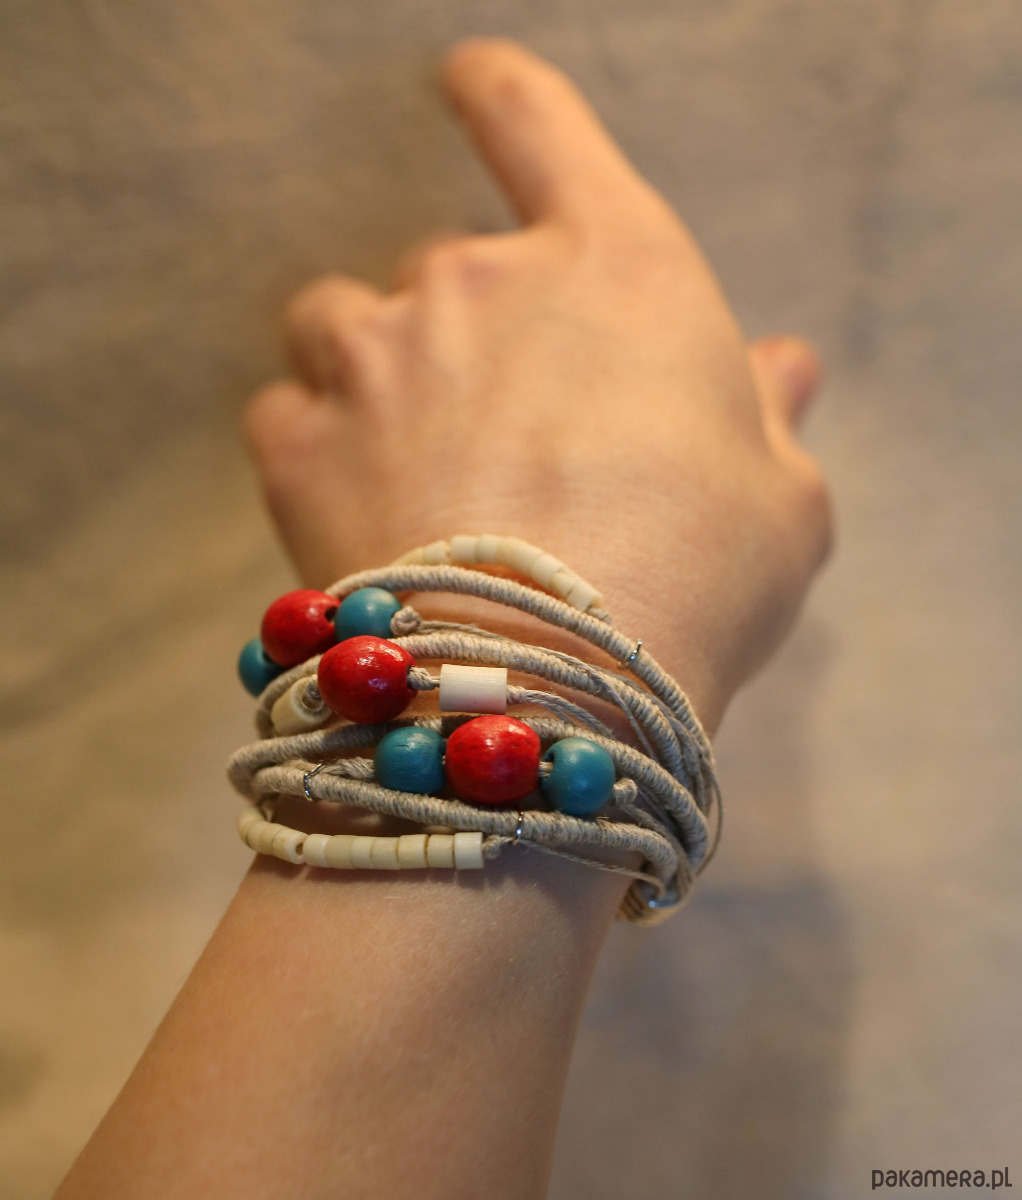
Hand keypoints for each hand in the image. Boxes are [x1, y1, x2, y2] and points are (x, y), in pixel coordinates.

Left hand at [243, 37, 831, 735]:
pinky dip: (317, 445)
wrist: (547, 684)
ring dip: (375, 371)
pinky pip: (288, 413)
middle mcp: (480, 281)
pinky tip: (356, 506)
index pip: (538, 122)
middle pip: (450, 266)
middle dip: (475, 337)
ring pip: (345, 321)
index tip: (469, 82)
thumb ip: (768, 417)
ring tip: (415, 462)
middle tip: (514, 441)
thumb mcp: (781, 501)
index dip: (501, 95)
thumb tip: (779, 367)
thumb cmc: (696, 582)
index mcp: (613, 265)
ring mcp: (379, 355)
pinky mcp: (300, 442)